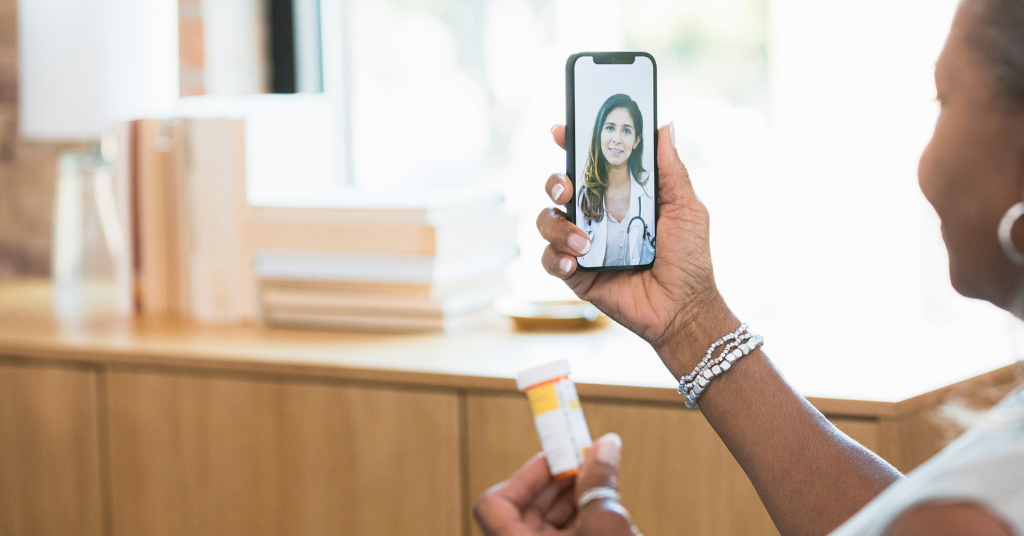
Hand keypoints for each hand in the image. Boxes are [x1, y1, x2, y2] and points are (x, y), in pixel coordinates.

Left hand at [474, 433, 637, 535]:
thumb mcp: (605, 523)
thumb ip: (599, 481)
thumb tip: (605, 444)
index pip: (493, 504)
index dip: (523, 476)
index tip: (555, 459)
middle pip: (525, 508)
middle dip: (556, 481)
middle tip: (583, 461)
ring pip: (547, 522)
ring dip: (572, 497)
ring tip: (599, 481)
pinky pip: (566, 535)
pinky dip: (582, 517)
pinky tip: (606, 505)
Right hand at [538, 124, 734, 366]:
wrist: (683, 307)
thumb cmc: (689, 258)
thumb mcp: (686, 207)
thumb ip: (670, 168)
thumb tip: (664, 126)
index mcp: (619, 195)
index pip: (590, 164)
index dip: (572, 144)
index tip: (562, 130)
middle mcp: (596, 216)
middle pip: (559, 188)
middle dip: (555, 182)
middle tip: (567, 189)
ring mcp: (583, 245)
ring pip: (547, 221)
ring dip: (559, 227)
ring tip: (584, 243)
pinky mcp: (576, 274)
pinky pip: (549, 259)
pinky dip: (556, 257)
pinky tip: (575, 262)